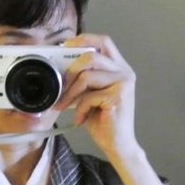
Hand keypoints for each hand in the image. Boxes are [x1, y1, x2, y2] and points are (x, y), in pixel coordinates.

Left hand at [54, 34, 139, 160]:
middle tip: (60, 86)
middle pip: (92, 56)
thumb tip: (61, 69)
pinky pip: (89, 96)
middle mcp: (124, 72)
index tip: (65, 46)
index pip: (103, 41)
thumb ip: (83, 79)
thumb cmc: (103, 121)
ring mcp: (123, 83)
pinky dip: (79, 109)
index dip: (84, 39)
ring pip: (88, 75)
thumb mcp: (90, 95)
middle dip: (71, 70)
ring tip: (63, 105)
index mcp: (119, 68)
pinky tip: (79, 119)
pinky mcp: (118, 97)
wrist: (117, 145)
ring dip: (70, 92)